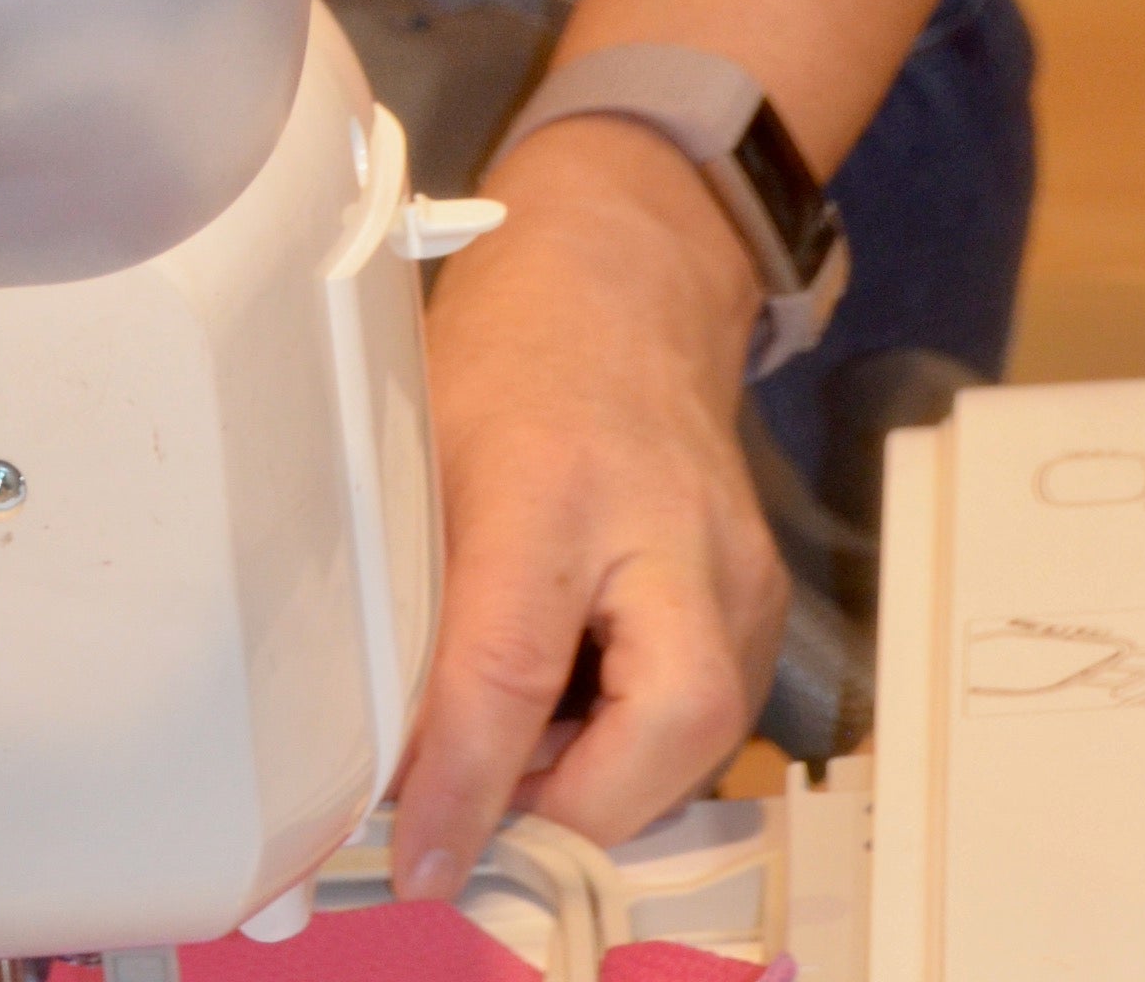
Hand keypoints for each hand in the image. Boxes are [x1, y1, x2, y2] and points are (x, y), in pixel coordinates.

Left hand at [385, 117, 786, 900]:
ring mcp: (734, 565)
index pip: (511, 666)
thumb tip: (382, 747)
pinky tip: (578, 701)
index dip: (463, 784)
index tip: (422, 857)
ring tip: (522, 733)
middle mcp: (667, 529)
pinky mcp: (762, 596)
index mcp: (551, 482)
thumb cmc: (507, 357)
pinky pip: (708, 712)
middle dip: (579, 803)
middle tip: (491, 802)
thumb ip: (411, 599)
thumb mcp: (421, 454)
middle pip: (666, 723)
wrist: (621, 287)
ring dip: (603, 775)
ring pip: (697, 737)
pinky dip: (636, 739)